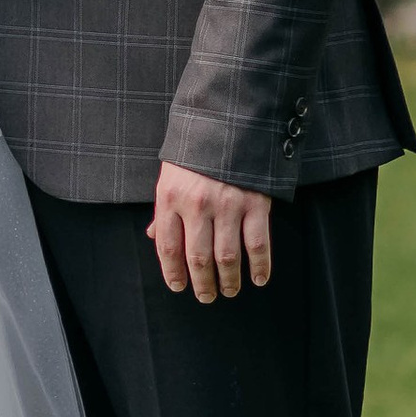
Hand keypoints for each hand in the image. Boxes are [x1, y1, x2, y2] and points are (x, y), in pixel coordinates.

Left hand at [148, 163, 271, 301]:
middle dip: (202, 284)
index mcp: (170, 197)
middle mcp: (197, 205)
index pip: (167, 246)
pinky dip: (260, 266)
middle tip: (206, 297)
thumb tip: (155, 237)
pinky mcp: (255, 203)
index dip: (172, 272)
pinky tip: (258, 278)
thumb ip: (165, 209)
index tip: (178, 287)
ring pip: (227, 257)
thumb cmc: (196, 150)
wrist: (231, 119)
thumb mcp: (171, 174)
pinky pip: (258, 243)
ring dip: (228, 280)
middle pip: (197, 258)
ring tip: (229, 291)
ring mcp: (228, 205)